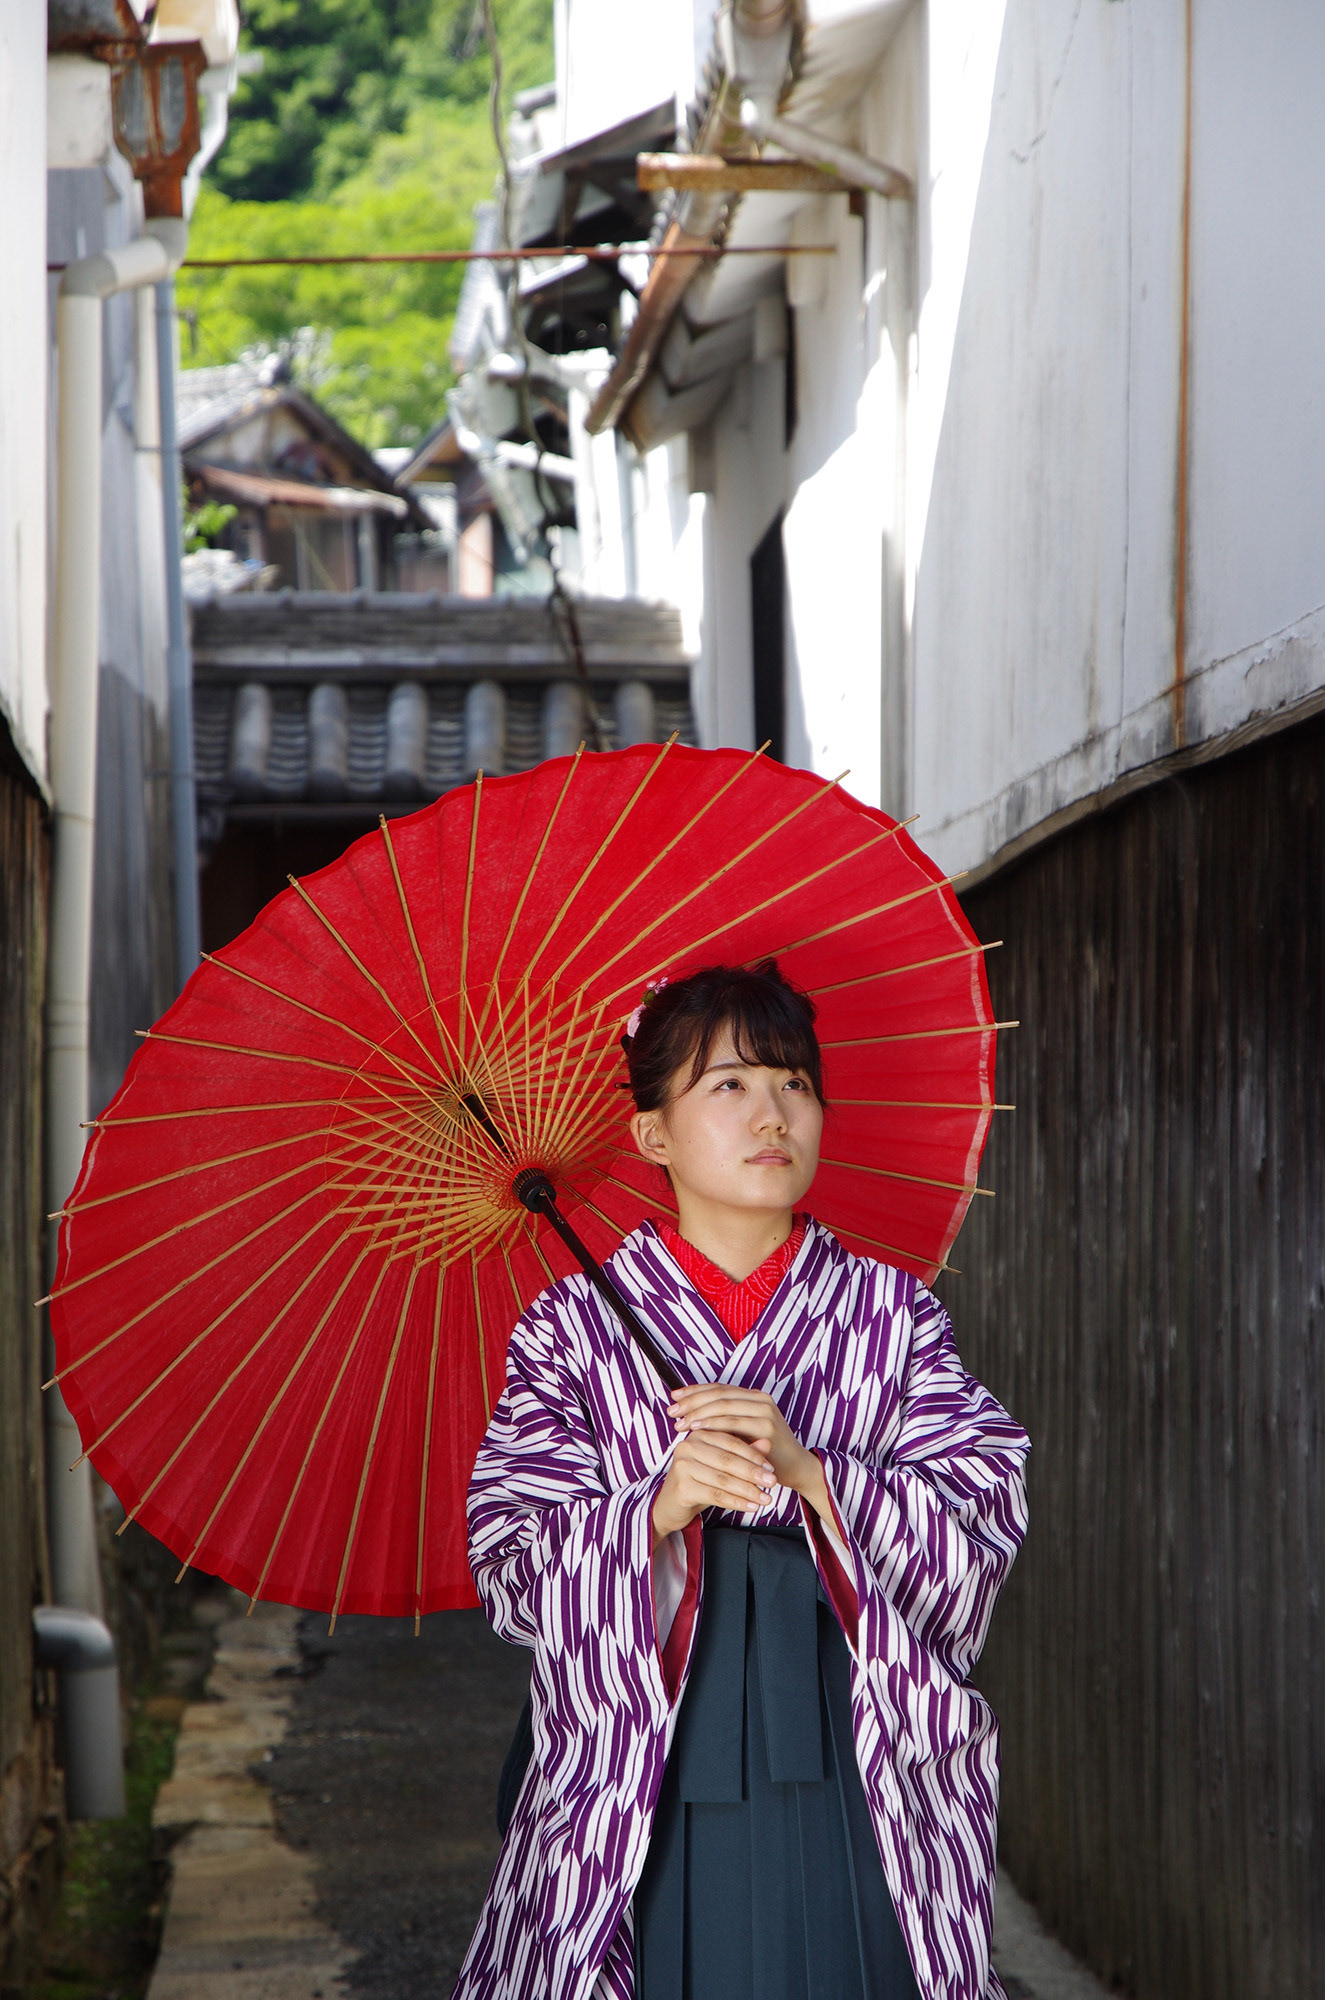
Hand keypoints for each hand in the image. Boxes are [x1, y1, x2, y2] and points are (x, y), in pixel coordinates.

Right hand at [651, 1407, 774, 1546]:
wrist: (672, 1505)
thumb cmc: (700, 1480)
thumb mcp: (722, 1465)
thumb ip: (743, 1452)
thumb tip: (768, 1442)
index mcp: (698, 1433)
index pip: (731, 1441)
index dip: (753, 1455)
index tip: (772, 1468)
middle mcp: (687, 1446)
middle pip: (728, 1460)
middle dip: (753, 1473)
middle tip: (772, 1483)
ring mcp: (682, 1466)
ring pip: (723, 1479)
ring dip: (748, 1490)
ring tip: (766, 1499)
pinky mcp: (682, 1487)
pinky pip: (715, 1495)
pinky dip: (736, 1502)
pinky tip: (751, 1507)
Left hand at [667, 1385, 832, 1527]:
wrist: (794, 1469)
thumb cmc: (764, 1453)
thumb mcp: (741, 1433)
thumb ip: (723, 1421)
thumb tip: (689, 1413)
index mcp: (753, 1396)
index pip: (718, 1388)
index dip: (695, 1391)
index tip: (674, 1397)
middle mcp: (760, 1398)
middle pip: (718, 1393)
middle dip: (692, 1401)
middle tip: (672, 1410)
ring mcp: (764, 1410)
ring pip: (723, 1404)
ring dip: (698, 1411)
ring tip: (680, 1421)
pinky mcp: (766, 1425)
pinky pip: (733, 1421)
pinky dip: (712, 1423)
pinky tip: (696, 1427)